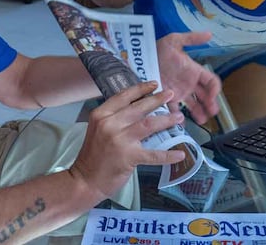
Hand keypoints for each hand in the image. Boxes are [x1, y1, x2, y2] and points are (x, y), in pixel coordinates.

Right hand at [69, 81, 185, 198]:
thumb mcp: (98, 129)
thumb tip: (138, 108)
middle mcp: (109, 124)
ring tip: (178, 117)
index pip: (123, 96)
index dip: (140, 89)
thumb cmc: (93, 156)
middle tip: (171, 94)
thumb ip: (114, 118)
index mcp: (101, 115)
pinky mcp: (128, 157)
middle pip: (138, 107)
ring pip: (148, 124)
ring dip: (166, 120)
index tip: (154, 84)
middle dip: (157, 100)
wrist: (85, 180)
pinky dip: (169, 155)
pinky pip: (153, 154)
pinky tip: (180, 153)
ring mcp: (119, 140)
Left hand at [156, 31, 220, 123]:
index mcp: (194, 71)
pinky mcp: (167, 97)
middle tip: (212, 112)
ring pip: (192, 105)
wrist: (140, 57)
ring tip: (202, 120)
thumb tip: (209, 33)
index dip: (215, 89)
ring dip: (199, 113)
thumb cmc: (159, 48)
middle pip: (204, 96)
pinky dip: (178, 116)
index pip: (211, 81)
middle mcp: (189, 83)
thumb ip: (192, 38)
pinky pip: (174, 109)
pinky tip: (180, 122)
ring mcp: (179, 91)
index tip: (213, 95)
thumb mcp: (175, 40)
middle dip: (210, 104)